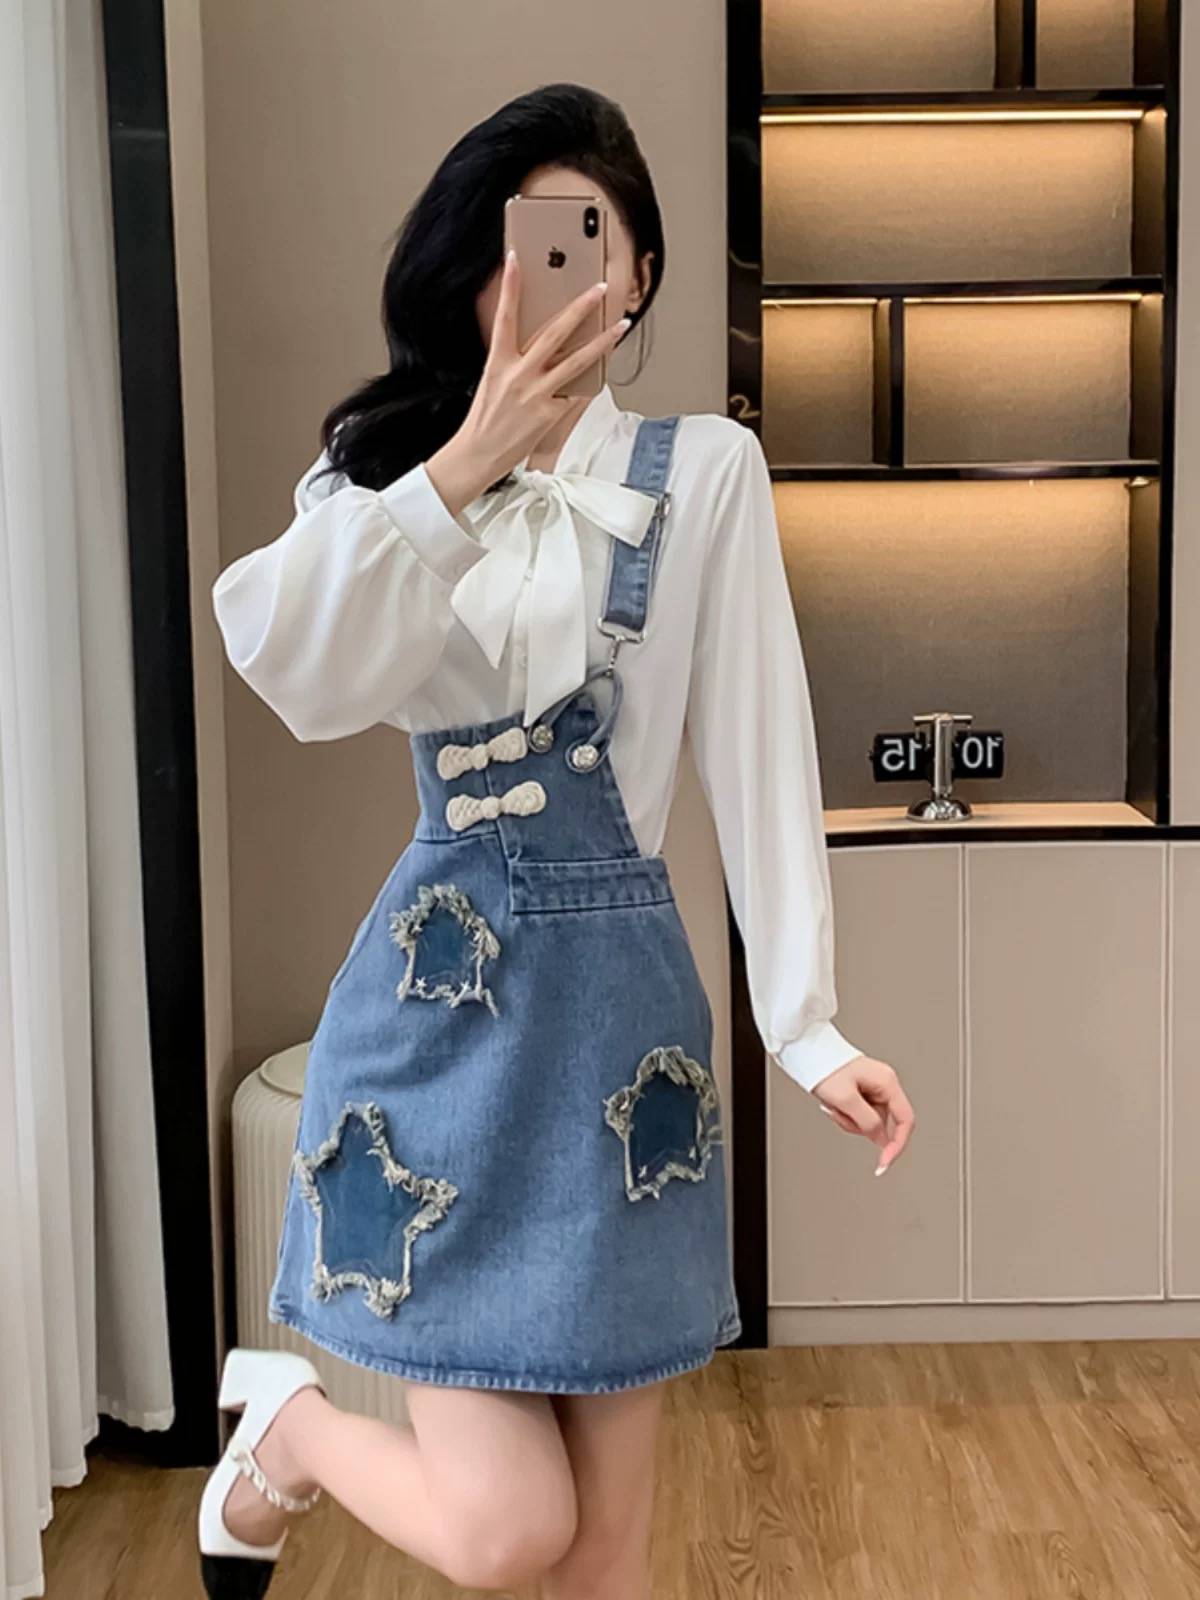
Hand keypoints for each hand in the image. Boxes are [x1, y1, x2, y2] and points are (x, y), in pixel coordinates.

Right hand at [426, 250, 629, 514]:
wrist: (478, 455)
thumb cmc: (485, 419)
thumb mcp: (493, 382)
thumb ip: (516, 362)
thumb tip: (544, 346)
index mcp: (498, 362)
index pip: (505, 317)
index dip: (510, 287)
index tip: (516, 259)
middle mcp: (518, 374)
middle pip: (555, 332)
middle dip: (581, 307)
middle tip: (599, 289)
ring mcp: (536, 394)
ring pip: (576, 360)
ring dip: (602, 341)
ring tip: (620, 325)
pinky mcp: (549, 414)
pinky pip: (574, 394)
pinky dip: (587, 385)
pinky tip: (602, 373)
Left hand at [810, 1054, 914, 1176]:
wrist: (807, 1052)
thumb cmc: (825, 1068)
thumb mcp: (845, 1099)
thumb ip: (867, 1122)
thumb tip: (882, 1141)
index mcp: (887, 1082)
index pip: (905, 1120)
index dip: (897, 1144)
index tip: (884, 1162)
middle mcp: (883, 1085)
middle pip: (882, 1123)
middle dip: (858, 1125)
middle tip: (838, 1113)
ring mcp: (872, 1088)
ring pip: (868, 1121)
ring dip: (847, 1119)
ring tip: (832, 1104)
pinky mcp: (860, 1092)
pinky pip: (858, 1114)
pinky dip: (843, 1114)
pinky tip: (832, 1102)